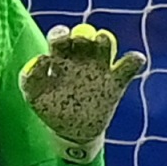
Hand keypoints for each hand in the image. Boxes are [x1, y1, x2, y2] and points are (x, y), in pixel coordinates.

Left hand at [19, 23, 150, 163]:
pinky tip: (135, 59)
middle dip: (81, 35)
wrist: (73, 132)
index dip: (60, 34)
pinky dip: (133, 61)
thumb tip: (41, 59)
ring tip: (101, 41)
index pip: (61, 38)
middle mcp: (81, 58)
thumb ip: (31, 79)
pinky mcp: (116, 82)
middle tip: (80, 39)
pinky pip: (128, 67)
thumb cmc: (51, 109)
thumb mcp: (35, 96)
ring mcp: (99, 68)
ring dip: (104, 39)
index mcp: (60, 58)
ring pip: (105, 46)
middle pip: (82, 38)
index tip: (61, 39)